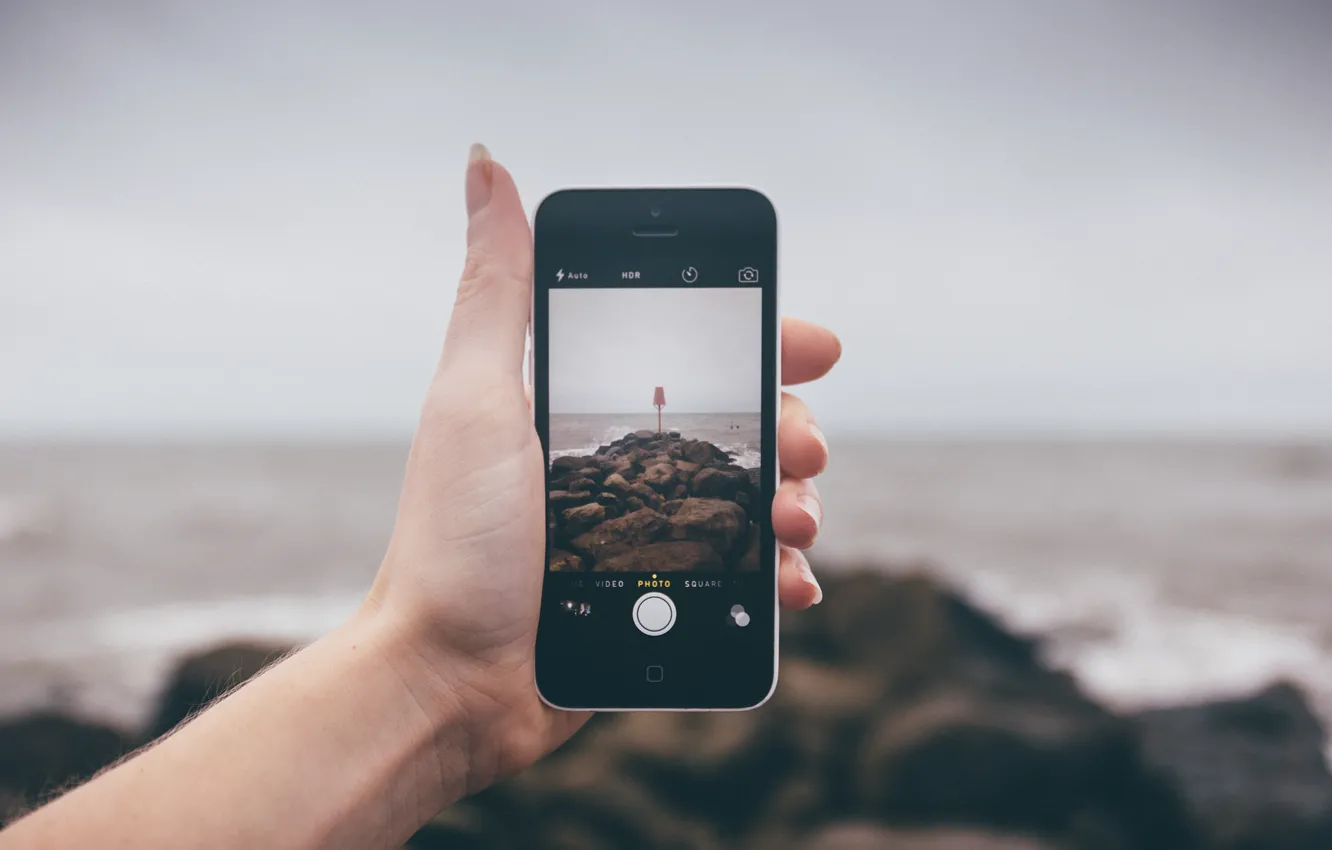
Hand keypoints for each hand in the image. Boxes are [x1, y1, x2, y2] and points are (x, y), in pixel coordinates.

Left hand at [365, 145, 841, 795]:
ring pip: (752, 500)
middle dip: (789, 427)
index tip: (815, 345)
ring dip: (794, 501)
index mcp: (580, 410)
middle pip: (738, 426)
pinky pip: (740, 580)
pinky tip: (792, 584)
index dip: (760, 343)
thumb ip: (496, 288)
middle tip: (802, 449)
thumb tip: (485, 161)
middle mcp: (617, 467)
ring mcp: (643, 537)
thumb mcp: (476, 398)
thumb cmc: (451, 539)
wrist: (447, 681)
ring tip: (797, 522)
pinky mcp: (658, 600)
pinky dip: (776, 577)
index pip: (689, 357)